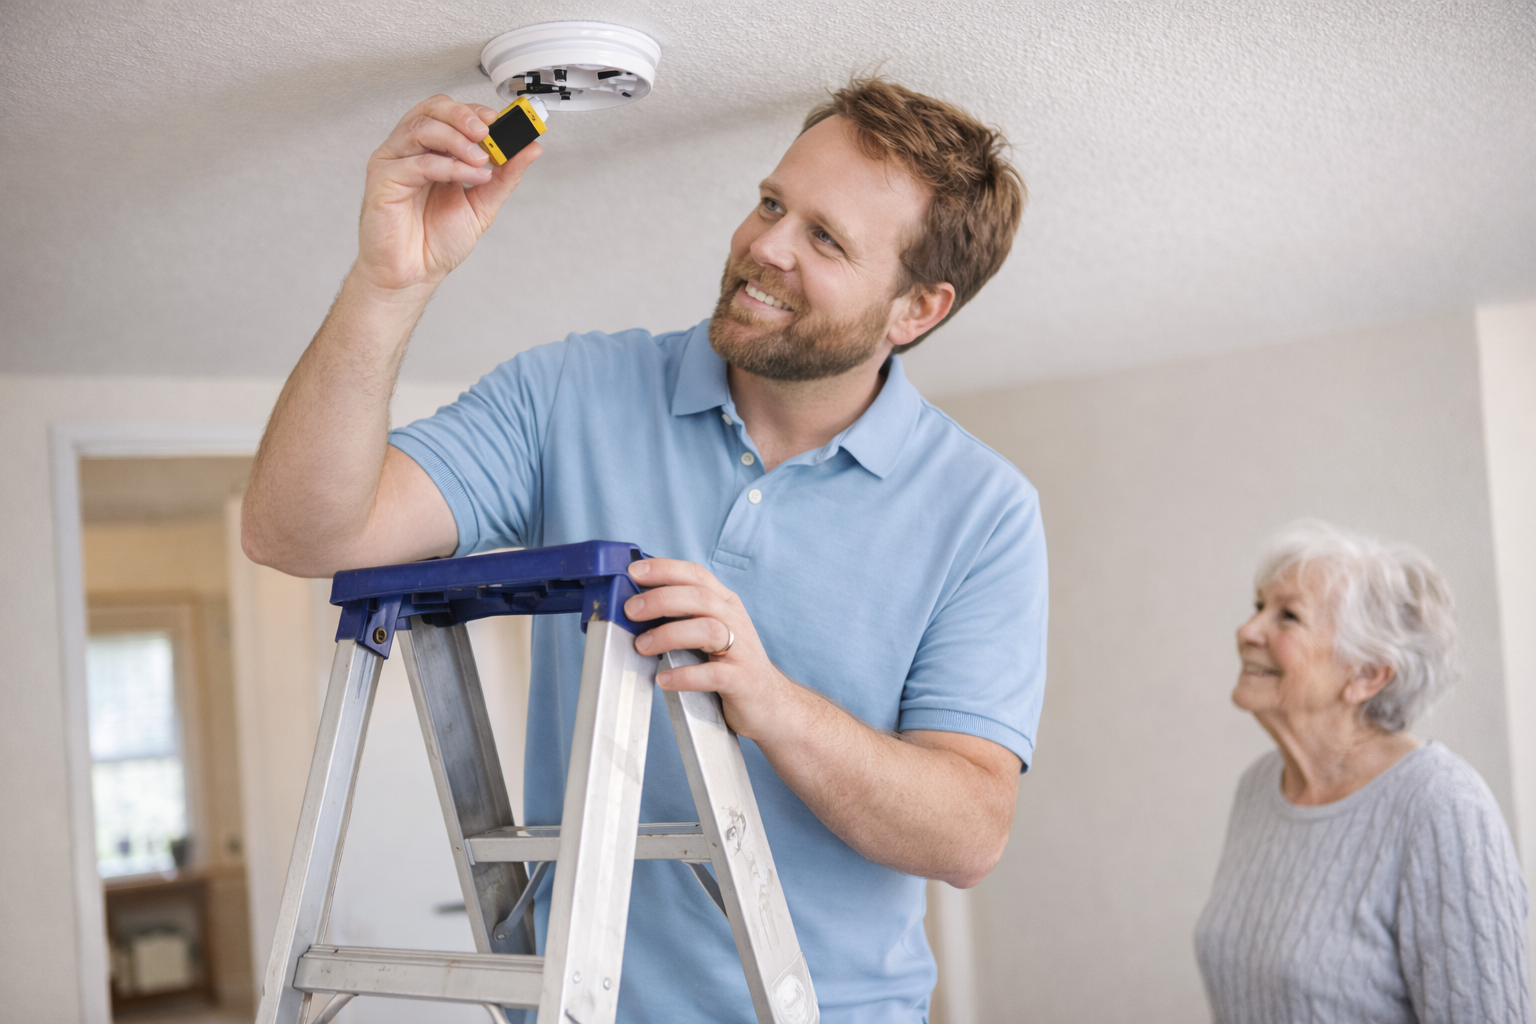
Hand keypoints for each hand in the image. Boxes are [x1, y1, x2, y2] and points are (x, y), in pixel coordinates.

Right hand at [354, 95, 541, 293]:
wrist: (414, 274)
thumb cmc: (436, 241)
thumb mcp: (482, 204)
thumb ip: (504, 176)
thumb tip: (529, 149)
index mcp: (432, 151)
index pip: (448, 113)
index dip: (474, 111)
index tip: (501, 120)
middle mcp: (411, 151)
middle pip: (431, 111)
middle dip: (463, 116)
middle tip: (488, 133)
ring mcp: (394, 162)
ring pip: (422, 129)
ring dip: (458, 140)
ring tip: (481, 160)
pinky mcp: (383, 179)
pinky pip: (417, 162)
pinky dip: (449, 166)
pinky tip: (470, 177)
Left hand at [624, 559, 800, 742]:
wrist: (769, 702)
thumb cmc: (730, 664)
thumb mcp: (710, 630)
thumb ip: (682, 615)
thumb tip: (635, 606)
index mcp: (725, 604)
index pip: (696, 575)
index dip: (665, 569)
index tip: (635, 571)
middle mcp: (735, 621)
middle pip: (699, 598)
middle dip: (660, 600)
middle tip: (631, 611)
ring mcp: (741, 650)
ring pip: (707, 630)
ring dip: (669, 635)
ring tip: (642, 646)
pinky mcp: (741, 680)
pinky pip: (712, 674)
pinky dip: (685, 676)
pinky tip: (664, 679)